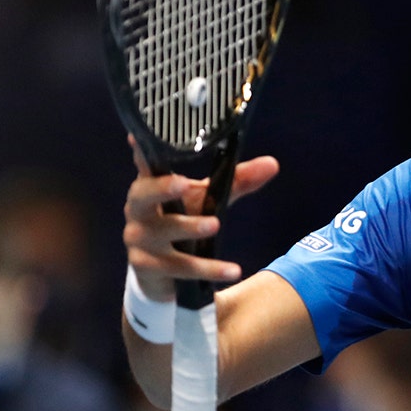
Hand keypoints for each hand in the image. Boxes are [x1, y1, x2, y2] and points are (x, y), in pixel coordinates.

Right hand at [122, 134, 279, 298]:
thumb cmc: (181, 222)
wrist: (161, 274)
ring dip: (190, 227)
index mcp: (150, 187)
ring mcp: (139, 240)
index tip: (138, 137)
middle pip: (144, 195)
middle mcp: (138, 211)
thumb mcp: (207, 200)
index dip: (142, 152)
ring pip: (164, 232)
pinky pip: (180, 267)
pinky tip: (233, 271)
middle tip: (185, 183)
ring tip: (215, 225)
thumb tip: (272, 164)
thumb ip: (237, 181)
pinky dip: (208, 269)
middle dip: (162, 188)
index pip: (147, 165)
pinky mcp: (147, 267)